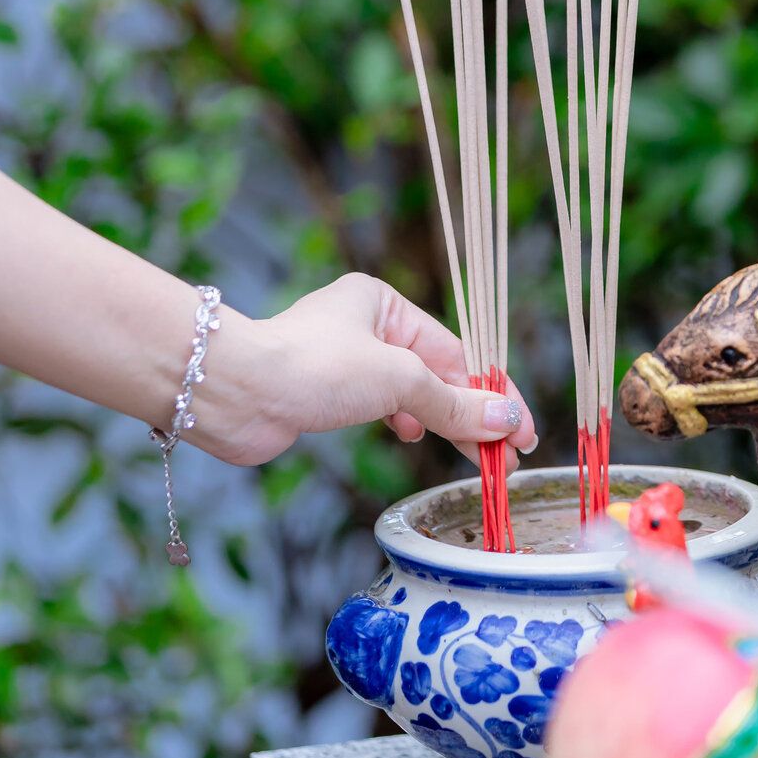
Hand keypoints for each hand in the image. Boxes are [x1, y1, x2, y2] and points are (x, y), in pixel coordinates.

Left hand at [190, 273, 536, 467]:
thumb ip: (455, 404)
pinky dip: (406, 424)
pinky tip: (412, 436)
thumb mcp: (399, 380)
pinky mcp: (327, 396)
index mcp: (385, 304)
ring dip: (442, 422)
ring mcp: (346, 363)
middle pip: (439, 374)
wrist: (234, 394)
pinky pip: (383, 409)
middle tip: (508, 453)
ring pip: (413, 395)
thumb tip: (506, 421)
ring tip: (472, 453)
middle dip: (473, 413)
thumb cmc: (312, 367)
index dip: (494, 393)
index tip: (522, 430)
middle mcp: (367, 327)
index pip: (459, 352)